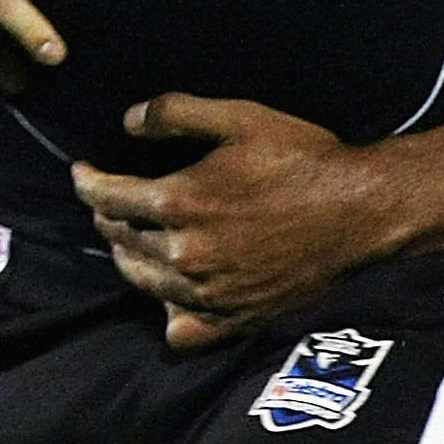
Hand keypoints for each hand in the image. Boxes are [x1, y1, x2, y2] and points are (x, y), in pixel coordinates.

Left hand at [72, 95, 396, 350]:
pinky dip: (168, 313)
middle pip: (120, 239)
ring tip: (132, 240)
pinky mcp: (233, 319)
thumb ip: (176, 113)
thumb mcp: (240, 117)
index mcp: (180, 203)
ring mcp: (208, 294)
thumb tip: (128, 121)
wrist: (360, 213)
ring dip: (129, 257)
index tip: (82, 172)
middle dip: (107, 215)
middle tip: (110, 200)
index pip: (106, 197)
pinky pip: (180, 329)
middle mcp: (186, 255)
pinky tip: (172, 293)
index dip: (86, 181)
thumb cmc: (304, 159)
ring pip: (142, 282)